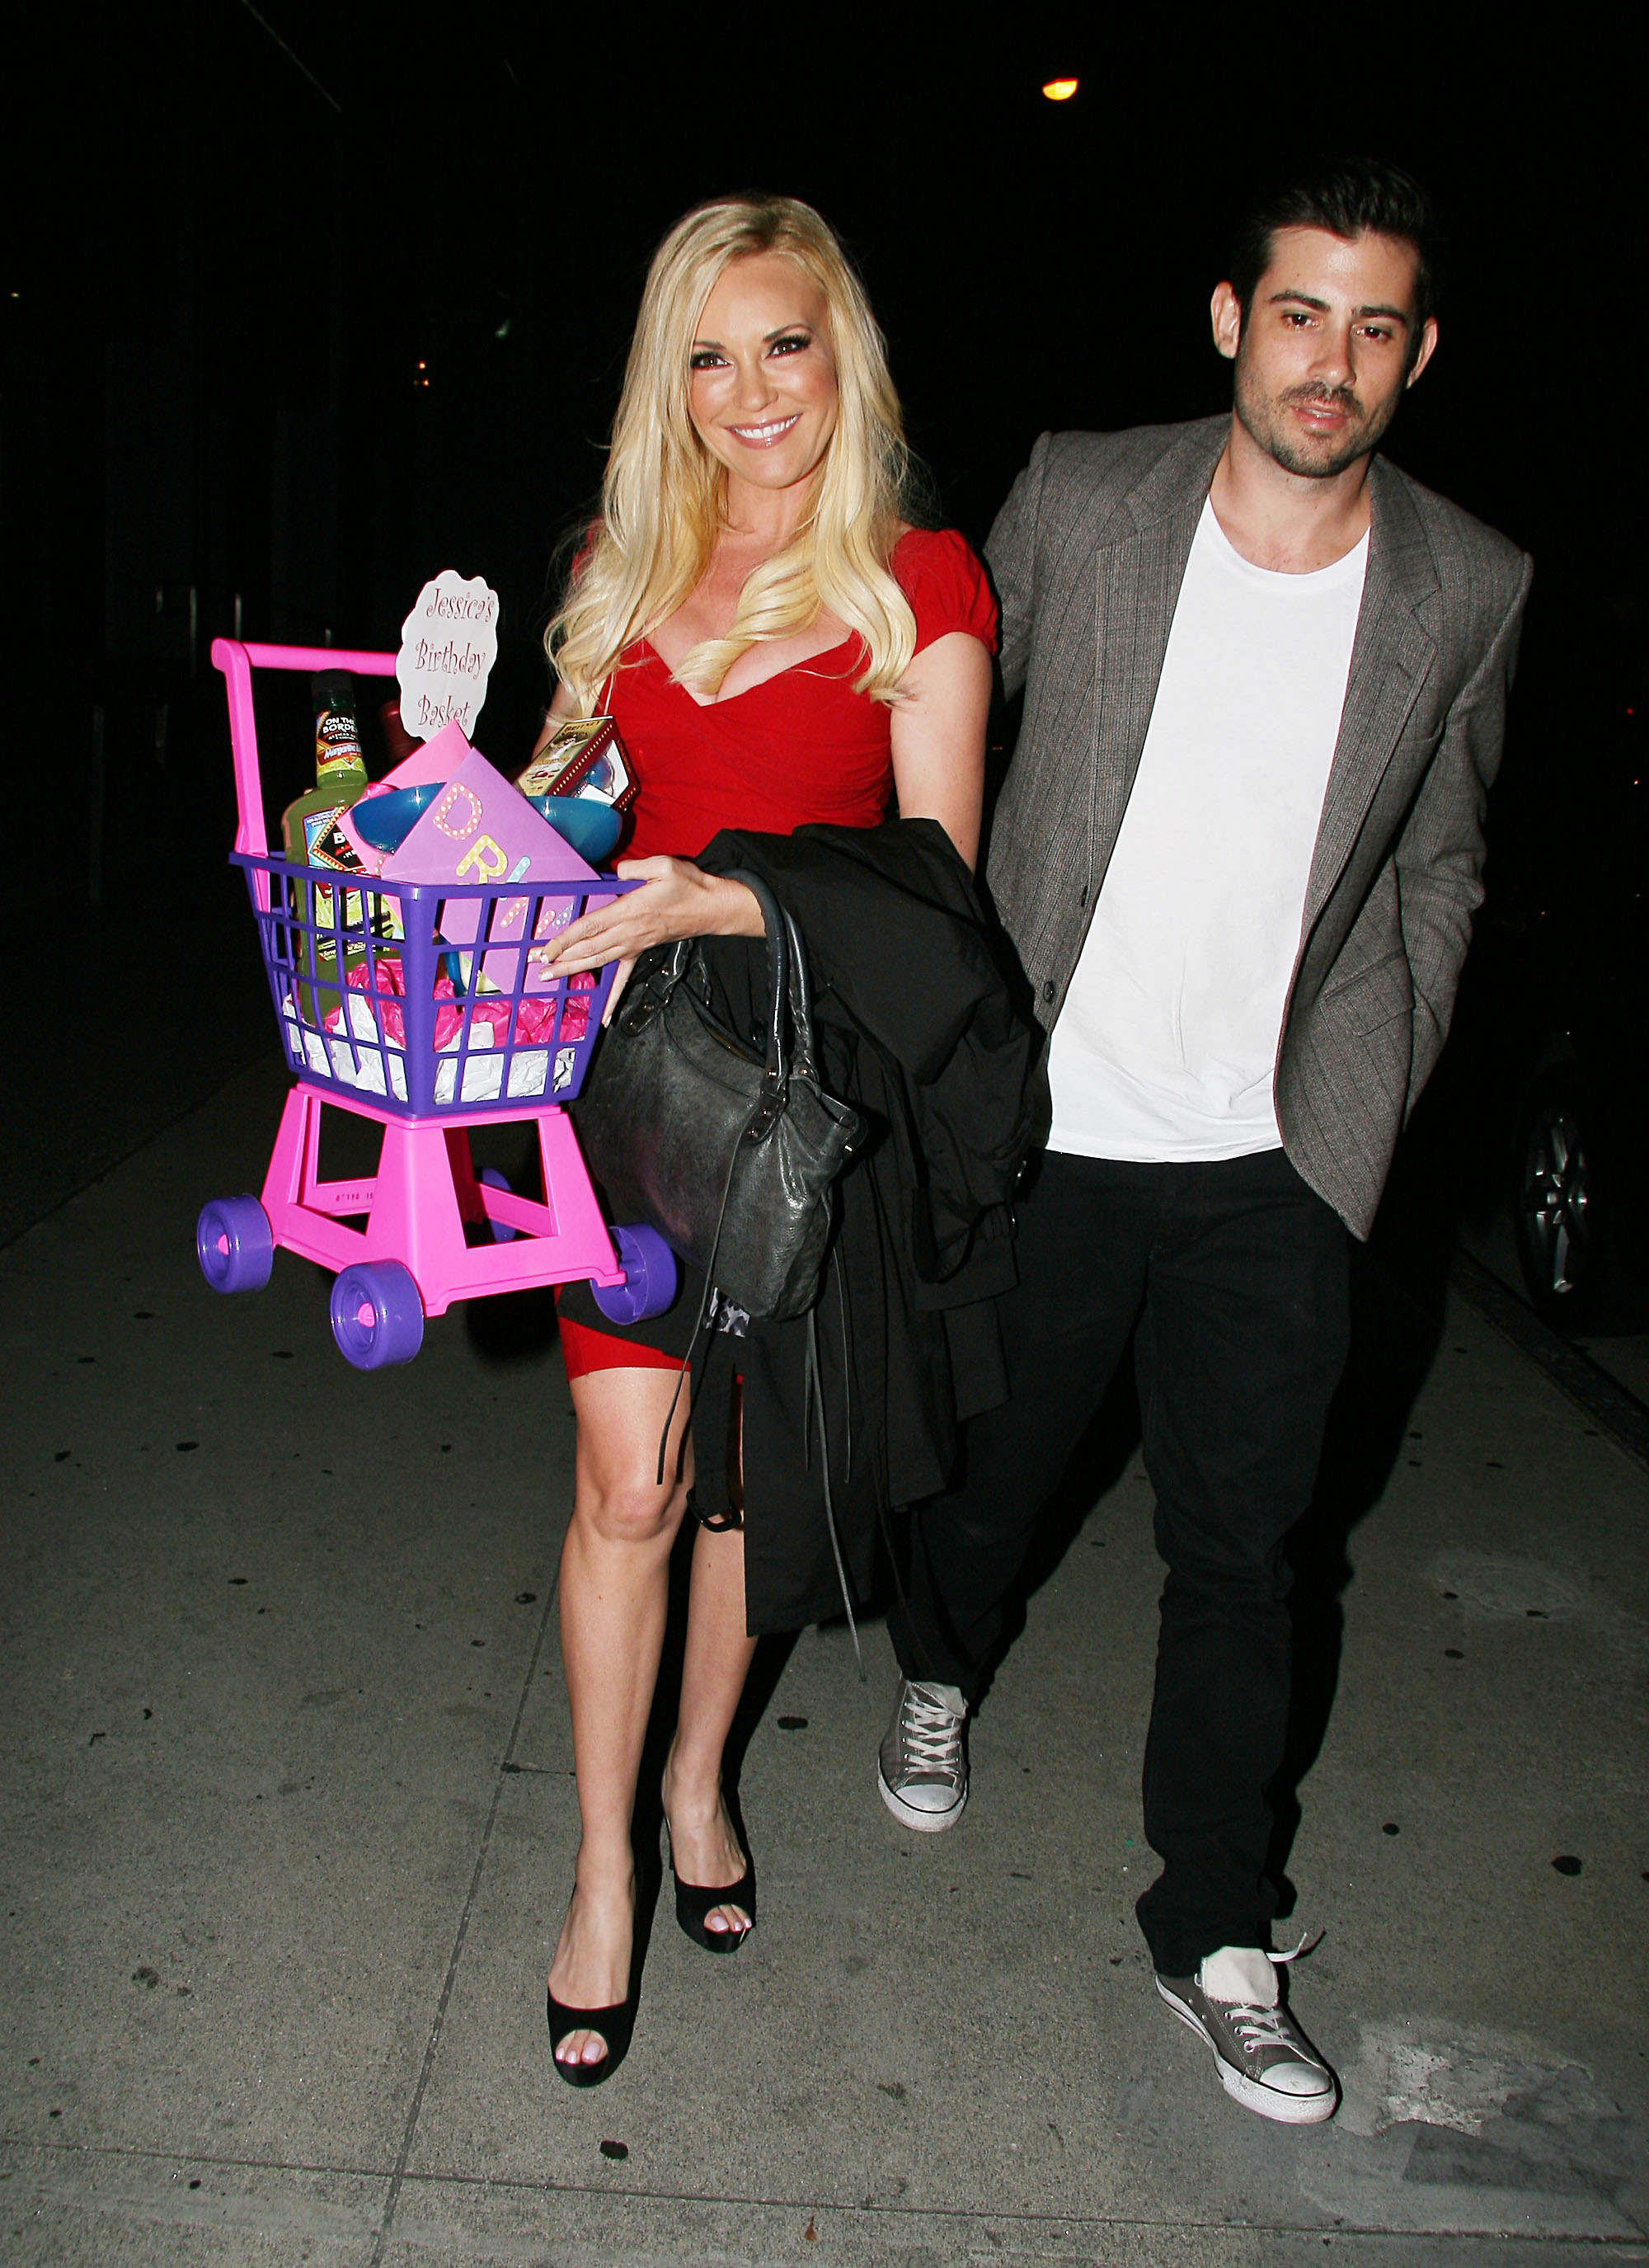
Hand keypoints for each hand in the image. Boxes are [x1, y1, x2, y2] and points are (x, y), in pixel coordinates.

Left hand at [536, 857, 763, 979]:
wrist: (711, 908)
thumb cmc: (688, 885)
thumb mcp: (663, 865)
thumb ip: (634, 868)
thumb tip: (614, 874)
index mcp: (630, 911)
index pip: (589, 927)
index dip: (564, 940)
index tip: (545, 950)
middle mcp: (629, 932)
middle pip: (587, 949)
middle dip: (559, 958)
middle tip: (535, 965)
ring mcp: (635, 945)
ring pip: (598, 961)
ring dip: (573, 970)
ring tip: (550, 976)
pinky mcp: (642, 950)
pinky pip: (624, 976)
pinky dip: (613, 996)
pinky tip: (605, 1015)